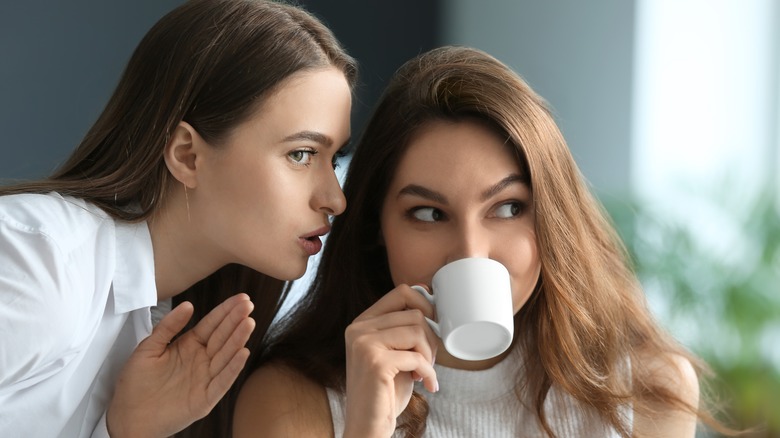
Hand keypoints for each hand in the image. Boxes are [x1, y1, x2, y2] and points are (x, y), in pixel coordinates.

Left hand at [106, 293, 254, 436]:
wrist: (127, 417)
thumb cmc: (135, 384)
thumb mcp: (148, 348)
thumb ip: (168, 327)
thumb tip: (188, 305)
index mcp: (188, 346)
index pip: (212, 324)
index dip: (226, 311)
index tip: (240, 298)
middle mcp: (201, 360)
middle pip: (222, 336)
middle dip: (236, 320)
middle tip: (248, 304)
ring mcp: (205, 378)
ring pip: (226, 355)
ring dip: (238, 339)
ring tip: (248, 323)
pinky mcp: (205, 398)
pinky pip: (222, 381)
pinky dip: (233, 368)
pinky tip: (242, 353)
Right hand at [343, 285, 438, 437]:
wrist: (368, 426)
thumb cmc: (386, 392)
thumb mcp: (394, 353)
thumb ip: (403, 328)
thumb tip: (429, 297)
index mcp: (362, 323)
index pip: (401, 292)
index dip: (425, 305)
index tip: (433, 328)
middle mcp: (358, 329)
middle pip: (414, 314)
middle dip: (431, 339)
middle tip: (429, 362)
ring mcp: (364, 344)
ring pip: (417, 331)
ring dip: (430, 355)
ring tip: (425, 373)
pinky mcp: (375, 362)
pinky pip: (417, 357)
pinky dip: (428, 372)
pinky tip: (427, 385)